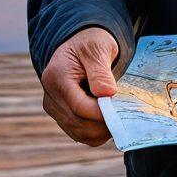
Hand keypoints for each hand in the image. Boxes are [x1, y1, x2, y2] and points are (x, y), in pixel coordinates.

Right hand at [40, 26, 118, 145]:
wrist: (81, 45)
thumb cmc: (91, 43)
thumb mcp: (98, 48)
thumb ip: (100, 72)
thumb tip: (107, 94)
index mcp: (57, 76)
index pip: (79, 106)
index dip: (101, 114)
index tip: (122, 114)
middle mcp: (51, 95)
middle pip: (78, 123)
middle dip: (103, 125)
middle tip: (126, 119)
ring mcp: (54, 107)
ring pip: (78, 132)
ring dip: (100, 131)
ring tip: (119, 118)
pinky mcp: (61, 116)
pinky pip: (79, 133)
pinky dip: (95, 132)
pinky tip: (109, 120)